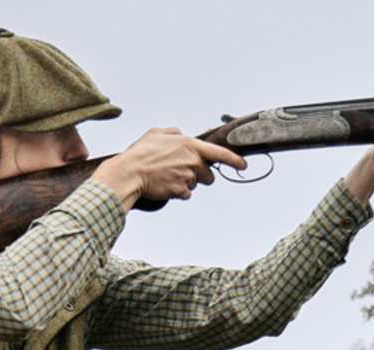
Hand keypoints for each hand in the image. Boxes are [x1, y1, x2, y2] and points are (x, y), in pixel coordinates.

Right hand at [93, 128, 246, 210]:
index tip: (243, 165)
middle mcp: (192, 161)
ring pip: (195, 185)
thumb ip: (173, 132)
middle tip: (181, 172)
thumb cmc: (141, 153)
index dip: (234, 160)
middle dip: (199, 175)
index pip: (219, 154)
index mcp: (190, 145)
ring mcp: (187, 178)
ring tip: (167, 177)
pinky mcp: (180, 191)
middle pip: (208, 175)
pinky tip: (165, 185)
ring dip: (185, 183)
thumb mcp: (156, 133)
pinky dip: (177, 192)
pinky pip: (185, 194)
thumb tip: (179, 134)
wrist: (130, 173)